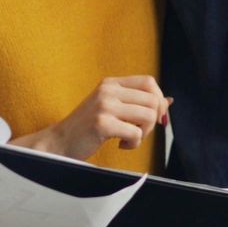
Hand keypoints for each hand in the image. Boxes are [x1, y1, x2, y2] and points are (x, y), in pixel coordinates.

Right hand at [26, 76, 169, 158]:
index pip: (149, 81)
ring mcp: (104, 106)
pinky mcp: (102, 123)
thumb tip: (168, 101)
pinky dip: (133, 143)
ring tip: (127, 138)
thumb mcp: (111, 108)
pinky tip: (120, 145)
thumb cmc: (86, 128)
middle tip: (138, 131)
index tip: (155, 118)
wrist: (59, 143)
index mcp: (110, 83)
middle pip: (153, 99)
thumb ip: (136, 103)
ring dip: (143, 133)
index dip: (158, 100)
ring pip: (148, 115)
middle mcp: (107, 90)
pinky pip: (136, 133)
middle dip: (152, 120)